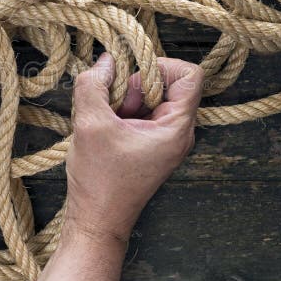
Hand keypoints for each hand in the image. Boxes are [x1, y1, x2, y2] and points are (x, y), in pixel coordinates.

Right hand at [65, 54, 203, 243]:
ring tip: (106, 117)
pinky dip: (123, 110)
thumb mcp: (90, 125)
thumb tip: (106, 60)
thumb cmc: (100, 180)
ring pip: (153, 97)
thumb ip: (95, 85)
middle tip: (113, 102)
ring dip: (127, 97)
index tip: (132, 80)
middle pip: (169, 83)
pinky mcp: (151, 145)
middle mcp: (179, 132)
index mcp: (177, 128)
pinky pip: (144, 112)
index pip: (190, 75)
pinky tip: (105, 127)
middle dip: (137, 83)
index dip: (161, 66)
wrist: (97, 220)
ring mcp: (166, 140)